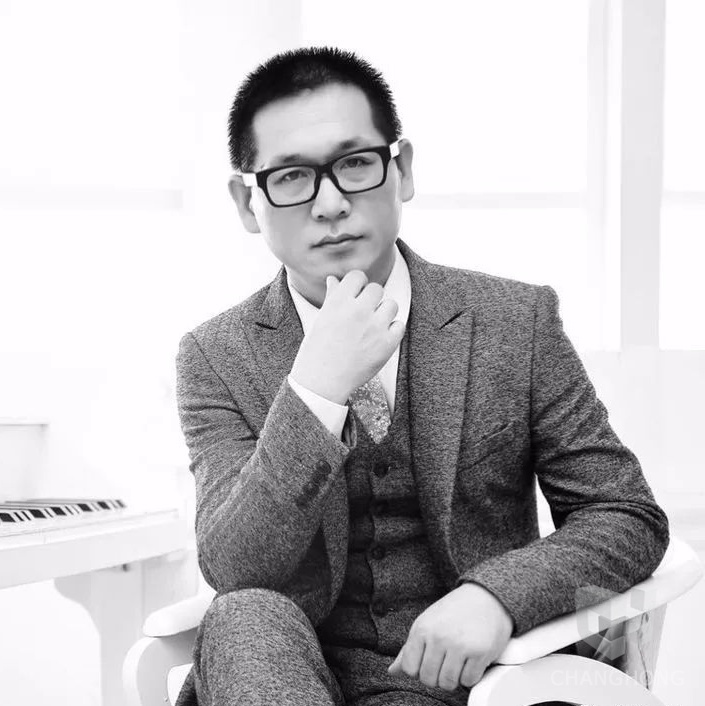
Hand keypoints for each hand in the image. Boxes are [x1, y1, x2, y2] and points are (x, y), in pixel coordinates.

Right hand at [290, 270, 404, 403]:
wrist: (322, 381)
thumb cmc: (317, 350)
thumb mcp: (321, 319)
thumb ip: (332, 297)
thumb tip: (334, 279)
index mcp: (338, 301)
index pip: (358, 276)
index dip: (358, 284)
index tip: (357, 294)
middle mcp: (358, 310)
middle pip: (376, 289)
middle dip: (371, 299)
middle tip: (364, 313)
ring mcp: (374, 327)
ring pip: (391, 305)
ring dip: (384, 313)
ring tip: (373, 326)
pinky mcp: (387, 343)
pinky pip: (399, 325)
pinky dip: (392, 330)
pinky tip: (380, 338)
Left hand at [387, 583, 513, 691]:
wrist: (486, 596)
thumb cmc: (454, 611)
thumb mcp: (427, 623)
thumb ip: (409, 649)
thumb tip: (392, 671)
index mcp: (421, 629)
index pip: (410, 669)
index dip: (419, 670)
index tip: (429, 661)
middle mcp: (438, 637)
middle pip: (429, 680)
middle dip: (437, 676)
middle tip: (446, 661)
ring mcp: (459, 645)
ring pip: (448, 684)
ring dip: (454, 678)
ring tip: (458, 660)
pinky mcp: (479, 653)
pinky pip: (469, 681)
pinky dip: (470, 675)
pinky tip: (472, 659)